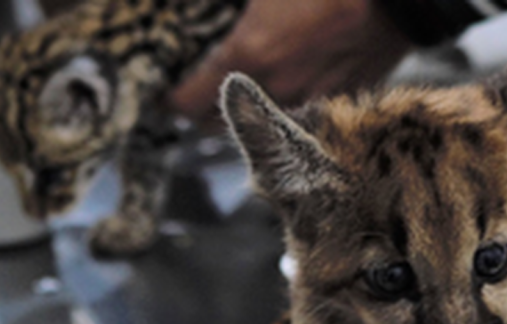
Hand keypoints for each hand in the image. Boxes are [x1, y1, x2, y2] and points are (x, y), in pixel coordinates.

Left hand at [168, 0, 411, 122]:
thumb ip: (226, 5)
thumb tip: (189, 7)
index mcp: (248, 57)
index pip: (185, 103)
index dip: (169, 97)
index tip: (165, 90)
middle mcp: (276, 92)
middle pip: (217, 125)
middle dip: (203, 111)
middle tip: (200, 90)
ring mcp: (311, 104)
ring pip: (259, 128)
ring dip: (246, 114)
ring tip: (246, 91)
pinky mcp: (340, 106)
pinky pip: (299, 118)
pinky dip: (287, 108)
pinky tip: (289, 83)